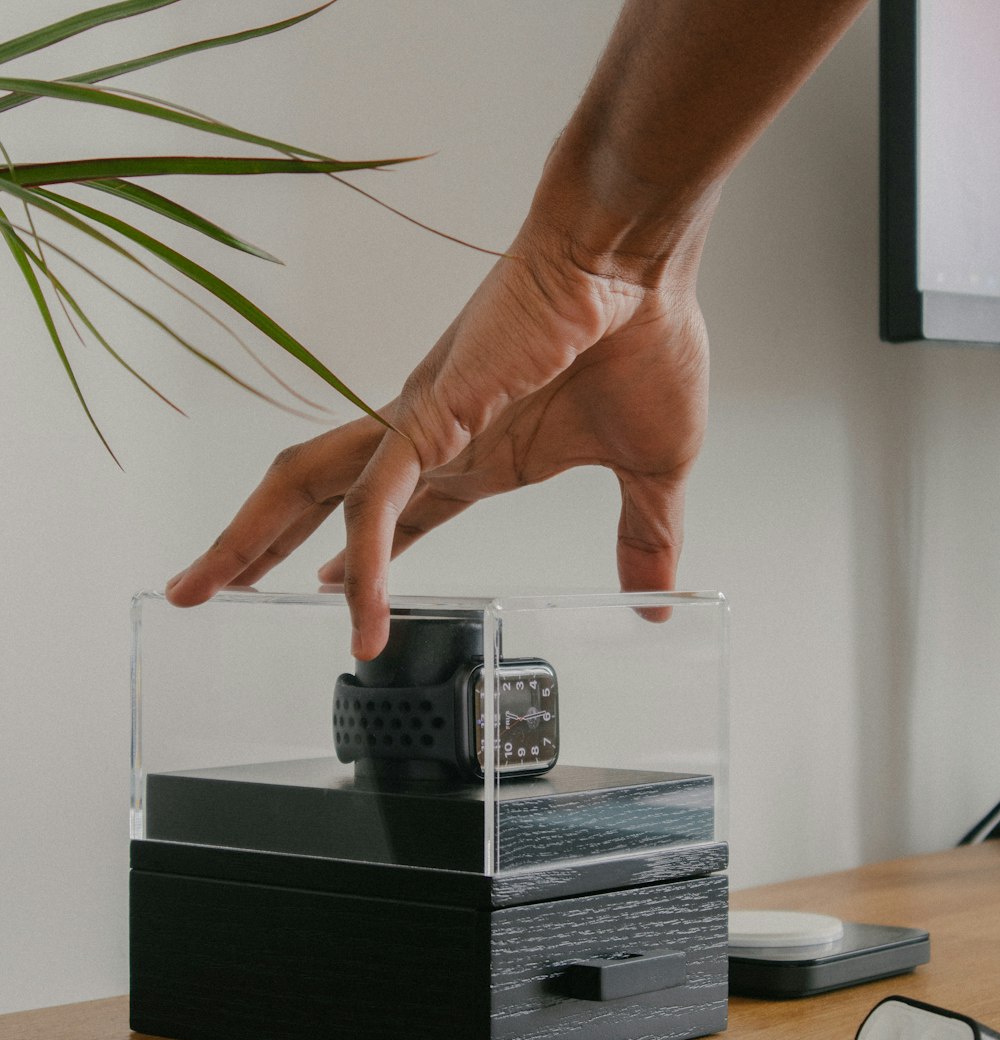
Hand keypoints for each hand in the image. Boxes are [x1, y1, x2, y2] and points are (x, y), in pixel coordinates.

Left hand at [165, 219, 708, 657]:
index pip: (392, 517)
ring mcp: (418, 430)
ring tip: (199, 590)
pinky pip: (375, 506)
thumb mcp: (649, 475)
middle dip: (258, 543)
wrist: (632, 261)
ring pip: (309, 491)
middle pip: (318, 500)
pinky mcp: (427, 419)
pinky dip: (362, 565)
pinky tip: (356, 618)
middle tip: (206, 589)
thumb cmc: (642, 341)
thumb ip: (642, 543)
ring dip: (250, 541)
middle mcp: (430, 441)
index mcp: (475, 454)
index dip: (354, 557)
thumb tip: (657, 607)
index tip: (315, 585)